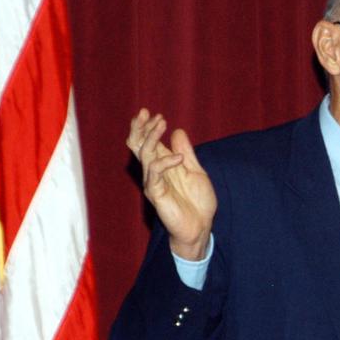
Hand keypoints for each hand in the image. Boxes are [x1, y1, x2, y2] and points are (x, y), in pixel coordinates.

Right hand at [127, 108, 216, 259]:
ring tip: (161, 123)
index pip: (147, 143)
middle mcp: (154, 172)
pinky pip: (155, 173)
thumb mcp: (196, 171)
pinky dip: (166, 162)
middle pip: (138, 146)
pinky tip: (179, 158)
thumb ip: (186, 153)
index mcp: (162, 165)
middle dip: (140, 128)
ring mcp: (153, 182)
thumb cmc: (197, 202)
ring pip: (145, 155)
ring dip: (152, 137)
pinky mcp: (156, 194)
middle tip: (146, 113)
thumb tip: (177, 131)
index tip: (153, 114)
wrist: (200, 227)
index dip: (146, 128)